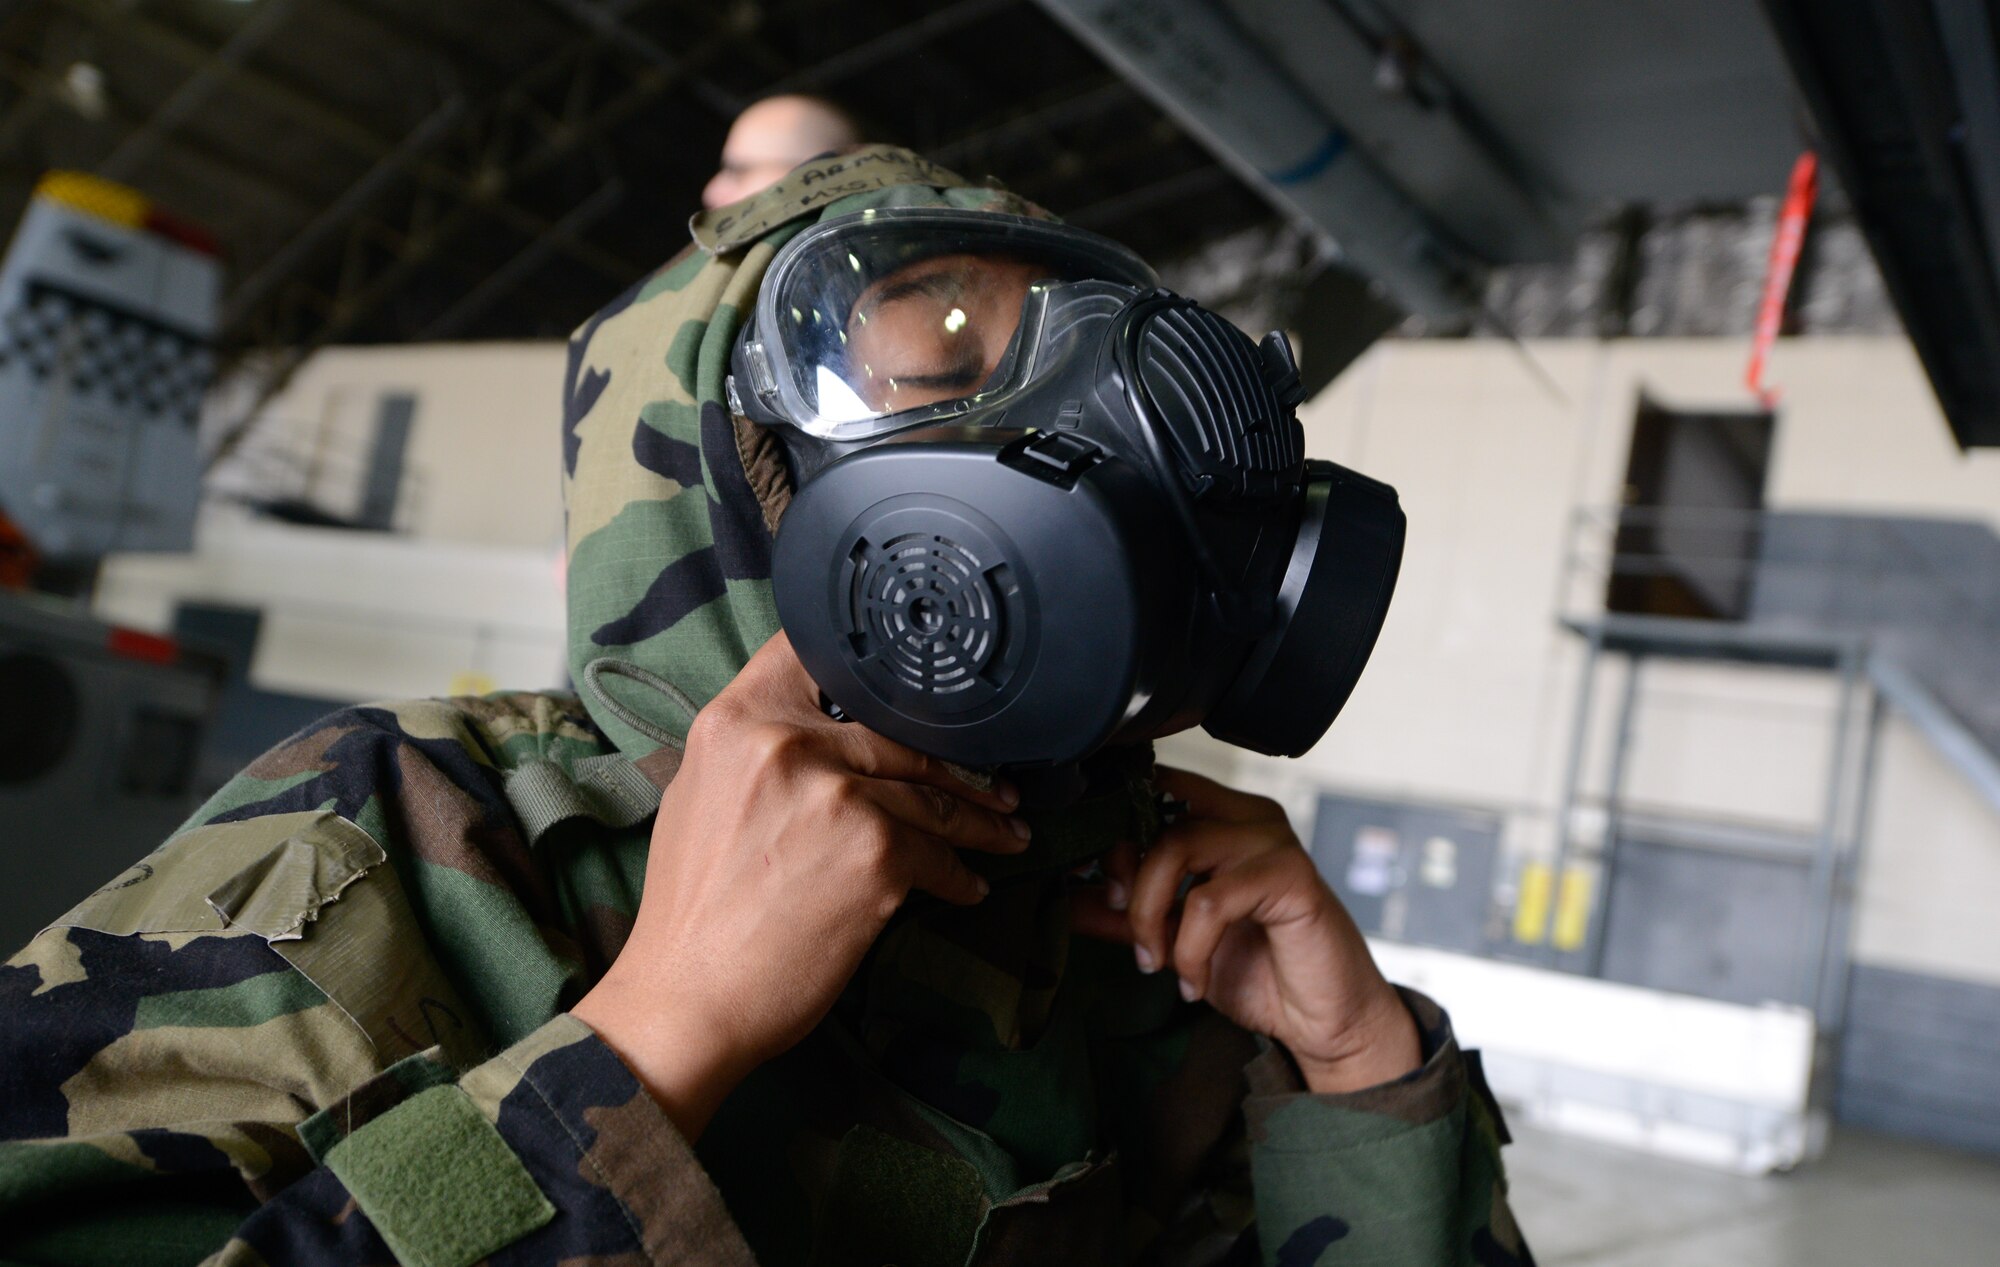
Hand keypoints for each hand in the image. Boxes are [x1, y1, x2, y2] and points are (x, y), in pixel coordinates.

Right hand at [571, 632, 1030, 1138]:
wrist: (687, 998)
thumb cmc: (693, 909)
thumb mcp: (703, 795)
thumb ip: (760, 748)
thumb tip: (827, 728)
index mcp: (737, 720)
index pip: (818, 652)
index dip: (873, 660)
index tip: (919, 676)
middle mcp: (787, 743)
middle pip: (898, 729)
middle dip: (955, 759)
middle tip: (992, 781)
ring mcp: (837, 796)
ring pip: (931, 792)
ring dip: (977, 817)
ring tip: (1003, 830)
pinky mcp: (876, 854)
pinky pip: (939, 852)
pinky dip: (959, 873)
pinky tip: (967, 884)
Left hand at [1070, 767, 1419, 1093]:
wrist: (1323, 1019)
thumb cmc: (1259, 970)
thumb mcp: (1173, 939)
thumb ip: (1126, 914)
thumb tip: (1066, 896)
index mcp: (1221, 817)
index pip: (1152, 791)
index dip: (1112, 831)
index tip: (1097, 885)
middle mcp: (1248, 815)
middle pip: (1155, 820)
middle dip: (1128, 886)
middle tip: (1135, 941)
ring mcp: (1272, 840)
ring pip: (1177, 847)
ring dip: (1151, 916)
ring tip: (1158, 962)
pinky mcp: (1291, 876)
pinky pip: (1209, 900)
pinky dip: (1188, 948)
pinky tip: (1192, 981)